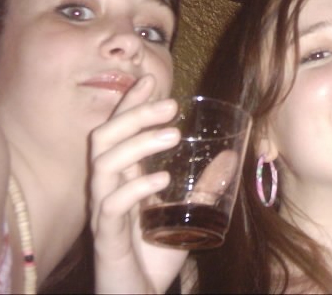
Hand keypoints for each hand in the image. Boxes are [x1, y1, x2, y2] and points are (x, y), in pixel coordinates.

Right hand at [89, 75, 187, 293]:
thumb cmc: (156, 254)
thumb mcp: (186, 213)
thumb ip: (204, 186)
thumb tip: (229, 157)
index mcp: (122, 179)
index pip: (117, 131)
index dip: (130, 103)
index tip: (149, 78)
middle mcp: (107, 190)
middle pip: (104, 138)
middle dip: (134, 114)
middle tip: (170, 105)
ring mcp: (103, 213)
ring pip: (102, 164)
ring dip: (137, 143)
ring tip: (172, 134)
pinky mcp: (107, 238)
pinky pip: (111, 206)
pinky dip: (136, 188)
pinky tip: (161, 180)